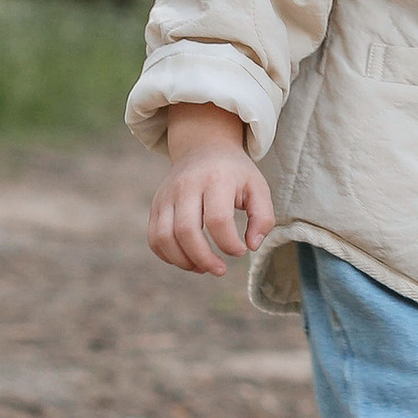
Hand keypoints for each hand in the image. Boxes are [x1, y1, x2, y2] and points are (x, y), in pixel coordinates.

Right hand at [149, 106, 277, 273]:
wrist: (203, 147)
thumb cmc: (235, 173)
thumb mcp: (258, 187)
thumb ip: (263, 217)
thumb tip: (252, 246)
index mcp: (216, 179)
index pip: (217, 219)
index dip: (228, 243)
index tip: (240, 251)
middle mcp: (186, 185)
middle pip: (186, 230)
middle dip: (203, 258)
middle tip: (220, 270)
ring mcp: (167, 195)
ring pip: (164, 237)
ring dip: (183, 261)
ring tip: (203, 268)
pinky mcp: (156, 205)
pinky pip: (154, 238)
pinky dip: (168, 256)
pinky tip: (188, 259)